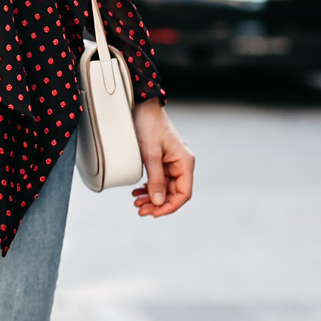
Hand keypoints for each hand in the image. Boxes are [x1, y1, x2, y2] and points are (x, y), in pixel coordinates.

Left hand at [131, 99, 193, 217]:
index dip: (169, 207)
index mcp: (185, 163)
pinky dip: (149, 188)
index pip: (183, 194)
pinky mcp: (162, 160)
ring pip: (164, 188)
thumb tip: (158, 202)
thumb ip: (155, 179)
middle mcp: (181, 164)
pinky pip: (158, 180)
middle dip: (157, 204)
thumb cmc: (149, 126)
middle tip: (139, 210)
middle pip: (173, 193)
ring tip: (136, 203)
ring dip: (151, 197)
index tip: (154, 213)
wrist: (143, 107)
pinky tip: (138, 192)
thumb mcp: (151, 154)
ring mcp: (172, 163)